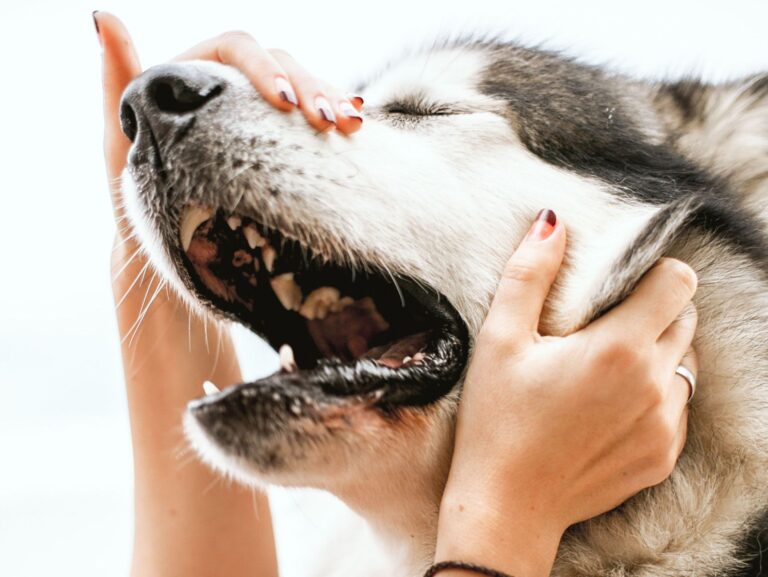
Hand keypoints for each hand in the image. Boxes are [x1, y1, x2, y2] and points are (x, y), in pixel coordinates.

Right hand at [434, 210, 697, 576]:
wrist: (506, 505)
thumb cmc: (497, 420)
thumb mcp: (499, 340)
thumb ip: (529, 274)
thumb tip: (552, 221)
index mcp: (618, 348)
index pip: (677, 282)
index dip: (653, 272)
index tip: (620, 284)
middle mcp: (655, 385)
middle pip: (685, 319)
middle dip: (654, 310)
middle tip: (604, 325)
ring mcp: (665, 426)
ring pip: (684, 363)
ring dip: (657, 352)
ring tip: (606, 366)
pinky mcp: (663, 456)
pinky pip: (679, 407)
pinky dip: (655, 394)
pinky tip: (609, 405)